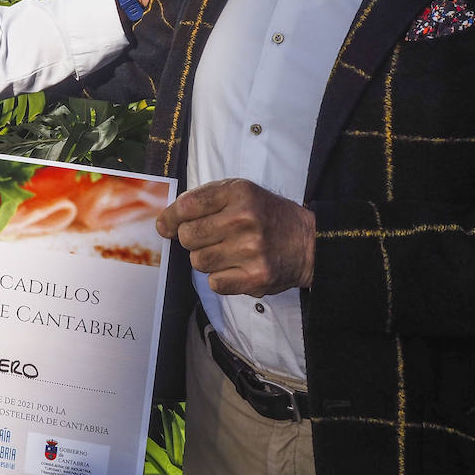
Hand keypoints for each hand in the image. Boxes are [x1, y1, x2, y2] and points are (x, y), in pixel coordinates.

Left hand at [156, 179, 314, 296]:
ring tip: (227, 251)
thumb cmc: (267, 215)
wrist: (309, 243)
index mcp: (239, 193)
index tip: (166, 226)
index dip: (170, 218)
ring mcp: (251, 250)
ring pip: (198, 262)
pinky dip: (220, 277)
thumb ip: (203, 199)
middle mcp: (244, 220)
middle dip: (191, 239)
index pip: (187, 206)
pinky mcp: (256, 277)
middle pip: (188, 236)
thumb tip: (166, 223)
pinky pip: (214, 282)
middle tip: (208, 238)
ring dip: (206, 259)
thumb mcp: (241, 192)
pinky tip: (235, 267)